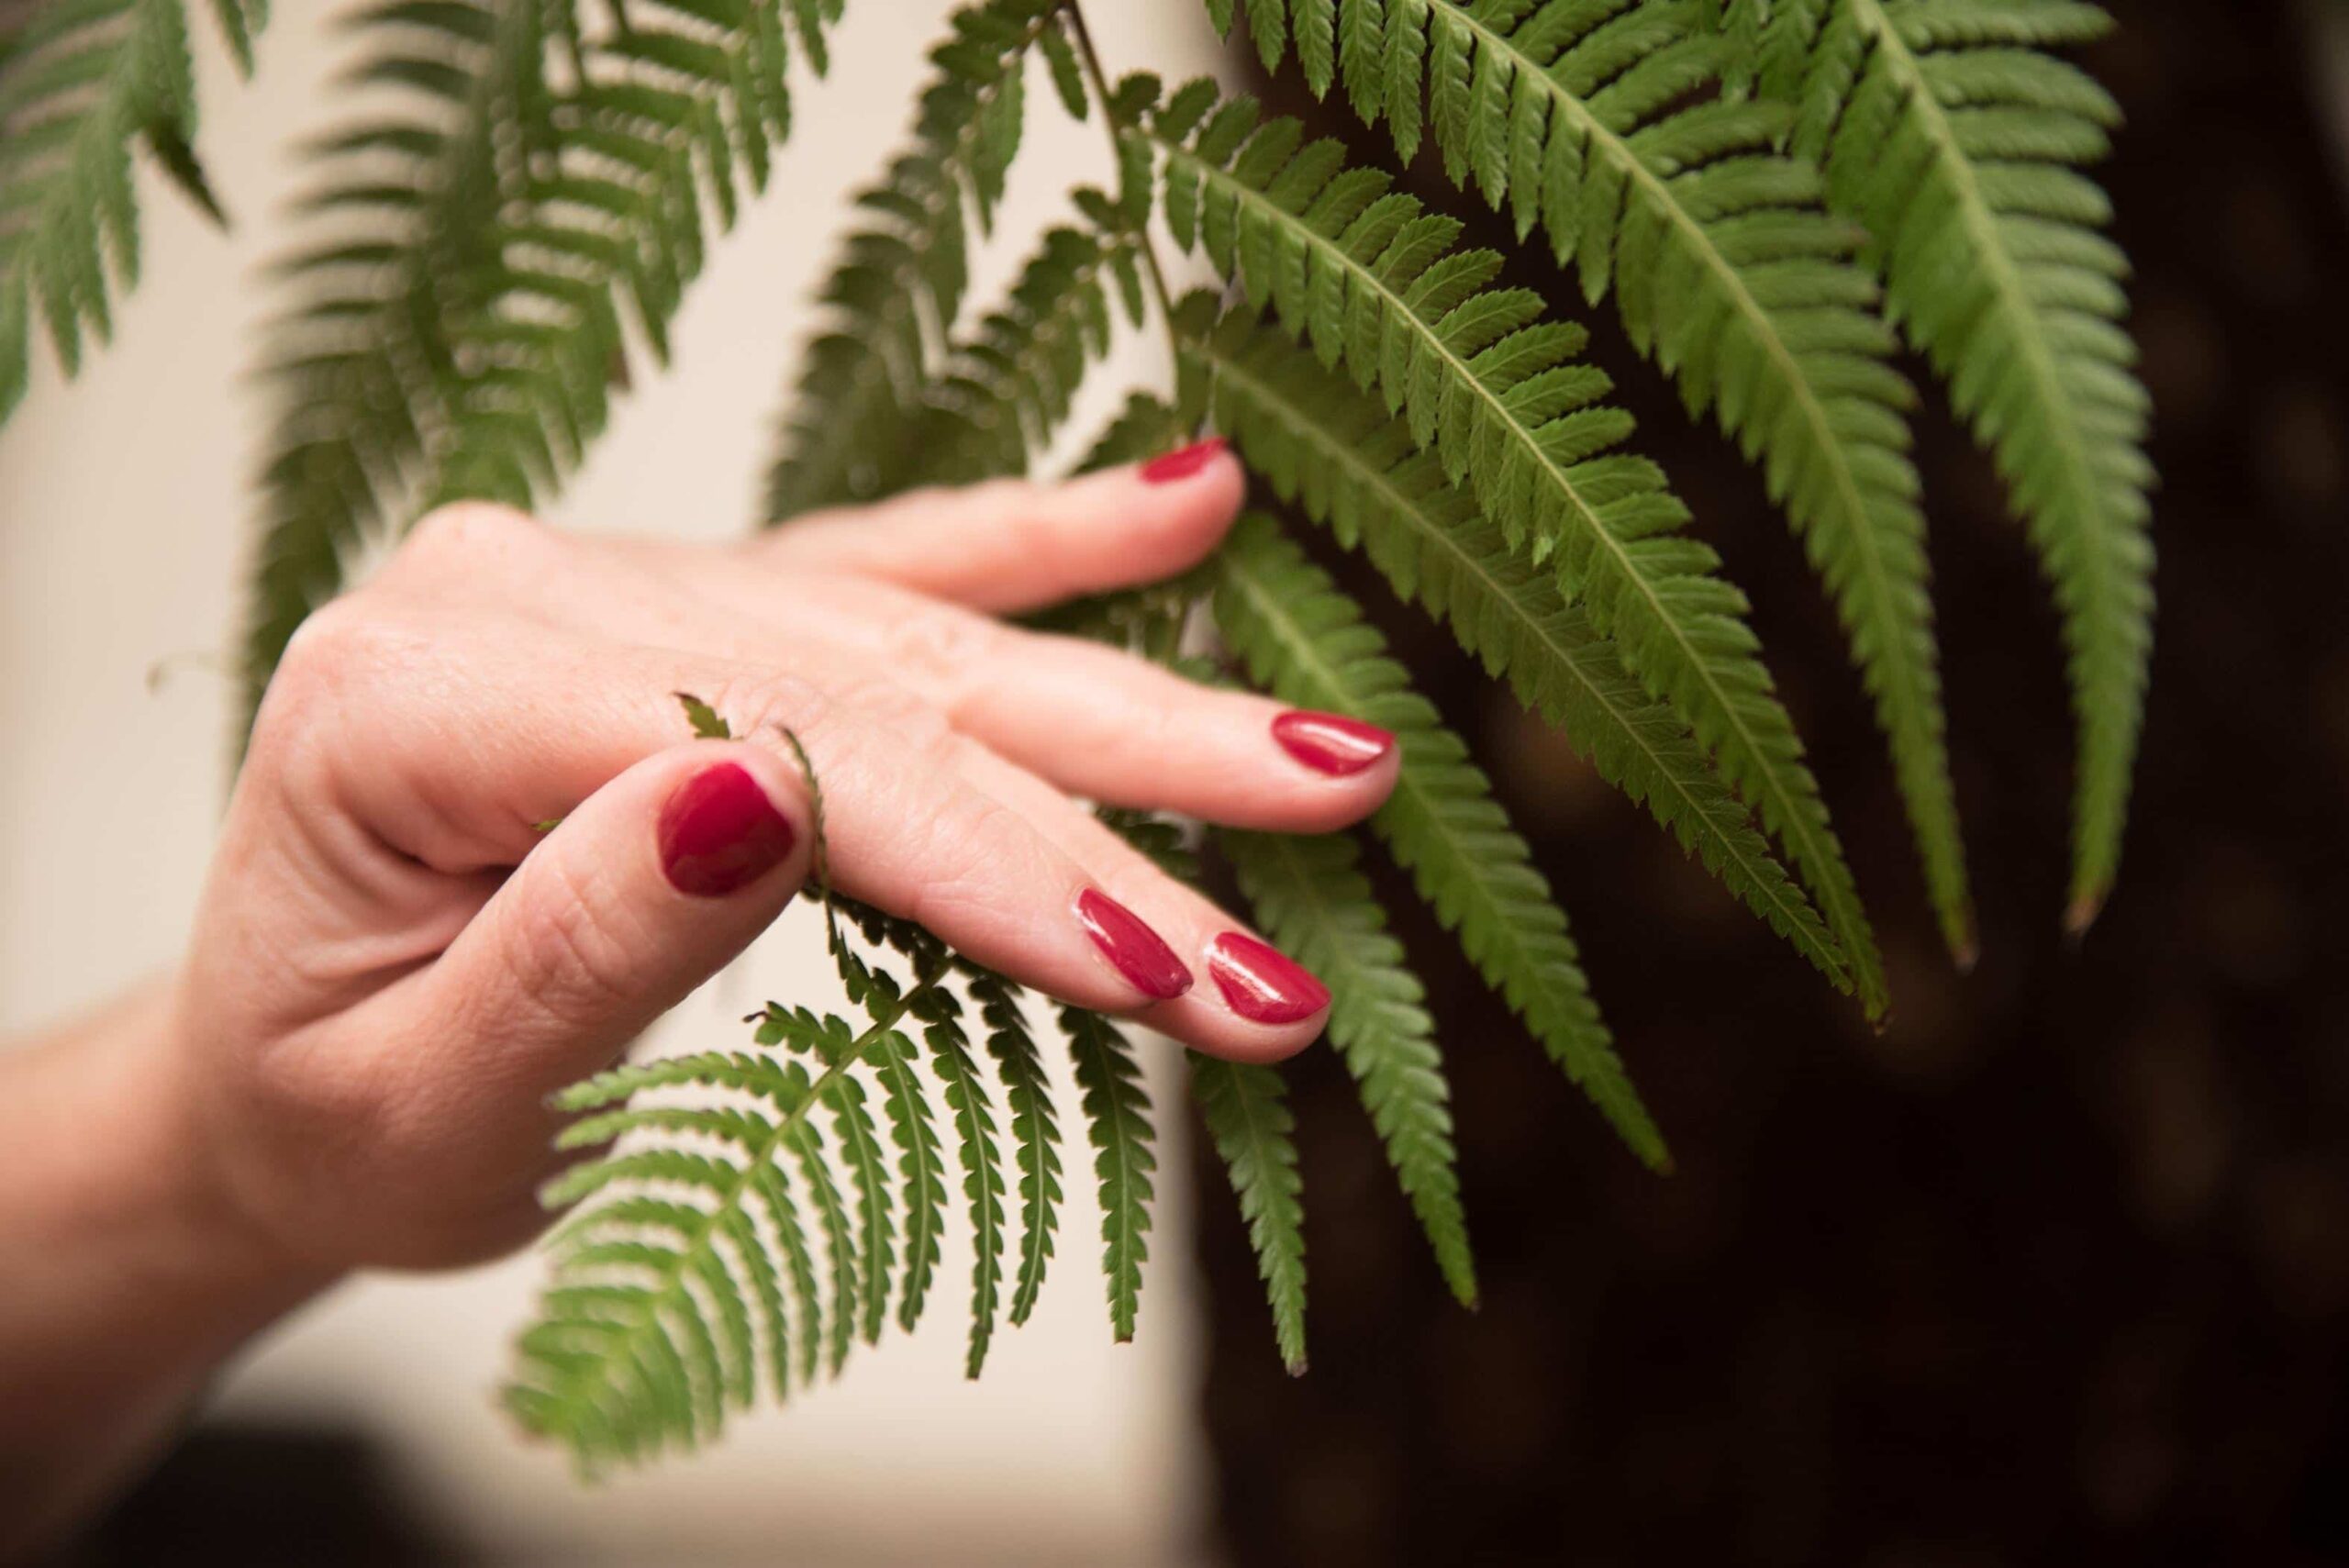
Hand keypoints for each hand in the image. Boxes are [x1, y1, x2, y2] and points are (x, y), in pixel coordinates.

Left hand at [174, 445, 1397, 1274]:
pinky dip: (1041, 544)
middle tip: (1339, 803)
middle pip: (878, 685)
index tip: (1191, 971)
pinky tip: (1188, 504)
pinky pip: (885, 568)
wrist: (268, 1068)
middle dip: (1120, 780)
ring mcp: (613, 576)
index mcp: (417, 696)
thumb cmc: (332, 1107)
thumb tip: (758, 791)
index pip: (778, 763)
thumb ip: (575, 946)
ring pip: (918, 635)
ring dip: (1132, 695)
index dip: (1001, 871)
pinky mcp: (693, 604)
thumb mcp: (416, 1098)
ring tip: (1330, 746)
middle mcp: (522, 590)